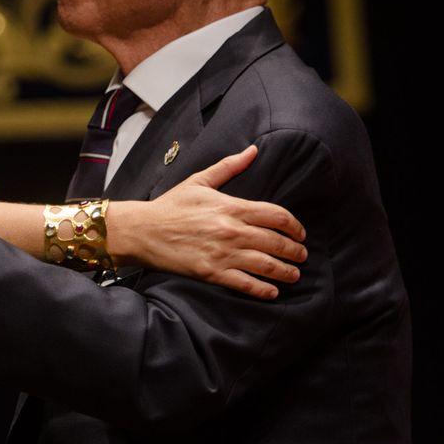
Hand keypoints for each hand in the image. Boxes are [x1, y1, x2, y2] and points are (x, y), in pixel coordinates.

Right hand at [112, 145, 307, 299]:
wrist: (142, 230)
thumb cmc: (170, 206)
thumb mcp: (199, 181)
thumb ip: (229, 166)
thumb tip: (253, 151)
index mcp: (231, 207)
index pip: (276, 215)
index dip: (294, 226)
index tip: (300, 233)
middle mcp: (232, 231)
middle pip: (277, 242)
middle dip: (295, 251)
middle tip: (302, 256)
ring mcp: (223, 253)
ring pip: (266, 265)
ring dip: (286, 272)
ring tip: (294, 275)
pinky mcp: (212, 273)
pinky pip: (246, 284)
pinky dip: (264, 290)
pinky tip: (273, 292)